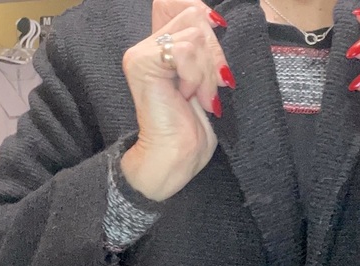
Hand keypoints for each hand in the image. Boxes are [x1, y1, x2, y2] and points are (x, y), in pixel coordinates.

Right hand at [121, 0, 234, 201]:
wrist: (177, 157)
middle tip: (211, 88)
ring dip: (207, 71)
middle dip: (214, 55)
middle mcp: (148, 44)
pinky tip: (187, 97)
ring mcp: (142, 52)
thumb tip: (217, 20)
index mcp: (162, 47)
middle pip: (195, 15)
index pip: (187, 7)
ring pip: (195, 34)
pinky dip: (196, 76)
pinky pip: (186, 51)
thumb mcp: (207, 81)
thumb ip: (204, 50)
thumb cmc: (193, 129)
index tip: (218, 61)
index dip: (208, 20)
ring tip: (200, 97)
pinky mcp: (141, 62)